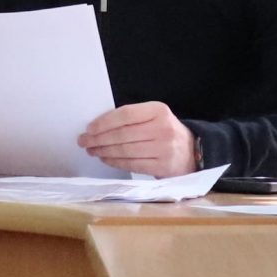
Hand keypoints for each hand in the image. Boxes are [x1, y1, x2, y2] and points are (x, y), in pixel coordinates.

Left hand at [80, 103, 197, 176]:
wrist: (193, 151)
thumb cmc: (165, 131)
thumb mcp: (154, 117)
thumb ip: (131, 118)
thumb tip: (98, 126)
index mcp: (159, 111)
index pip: (126, 114)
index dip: (104, 122)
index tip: (89, 128)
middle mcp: (162, 129)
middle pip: (122, 134)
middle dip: (98, 139)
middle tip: (83, 141)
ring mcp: (164, 149)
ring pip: (125, 150)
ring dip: (104, 151)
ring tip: (92, 150)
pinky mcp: (162, 166)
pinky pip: (132, 164)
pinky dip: (115, 162)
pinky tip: (105, 159)